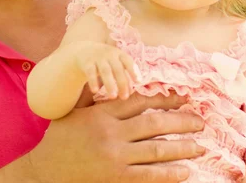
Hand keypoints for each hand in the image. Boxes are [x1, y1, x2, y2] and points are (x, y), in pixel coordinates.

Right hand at [28, 92, 204, 182]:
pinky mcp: (117, 177)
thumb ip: (90, 93)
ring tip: (199, 146)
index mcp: (102, 113)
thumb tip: (103, 72)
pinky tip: (184, 171)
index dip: (164, 99)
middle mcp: (111, 133)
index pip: (140, 102)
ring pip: (157, 149)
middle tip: (200, 122)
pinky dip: (169, 173)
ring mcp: (115, 157)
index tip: (182, 99)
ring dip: (182, 147)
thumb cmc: (59, 138)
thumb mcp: (72, 111)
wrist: (46, 170)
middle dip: (182, 121)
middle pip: (155, 123)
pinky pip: (149, 175)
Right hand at [69, 40, 141, 99]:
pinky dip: (93, 81)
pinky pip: (90, 72)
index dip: (133, 70)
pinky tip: (95, 91)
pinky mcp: (87, 63)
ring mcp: (98, 58)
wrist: (85, 49)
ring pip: (105, 71)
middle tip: (124, 97)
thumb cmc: (106, 59)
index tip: (138, 82)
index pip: (128, 61)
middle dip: (122, 83)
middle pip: (117, 68)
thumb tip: (134, 90)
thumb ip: (125, 73)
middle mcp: (109, 54)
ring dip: (110, 84)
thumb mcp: (116, 61)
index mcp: (119, 54)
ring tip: (113, 97)